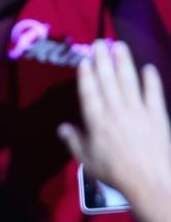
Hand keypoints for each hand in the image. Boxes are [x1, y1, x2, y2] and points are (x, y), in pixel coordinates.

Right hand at [58, 40, 170, 201]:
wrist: (149, 179)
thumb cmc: (114, 171)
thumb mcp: (87, 160)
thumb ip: (74, 141)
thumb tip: (62, 127)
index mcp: (97, 121)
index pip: (90, 92)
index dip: (87, 74)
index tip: (85, 59)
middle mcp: (116, 110)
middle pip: (108, 80)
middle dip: (103, 60)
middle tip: (100, 42)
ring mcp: (138, 110)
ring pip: (129, 80)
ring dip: (124, 61)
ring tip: (119, 45)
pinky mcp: (157, 114)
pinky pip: (153, 92)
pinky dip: (151, 79)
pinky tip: (147, 68)